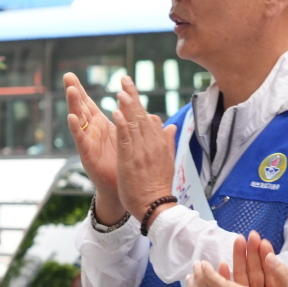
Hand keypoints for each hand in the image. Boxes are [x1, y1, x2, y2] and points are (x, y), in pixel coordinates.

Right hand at [64, 74, 120, 218]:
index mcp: (101, 126)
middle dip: (74, 92)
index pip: (89, 104)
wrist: (125, 188)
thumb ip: (128, 120)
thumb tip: (134, 103)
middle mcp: (92, 133)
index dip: (82, 90)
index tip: (73, 74)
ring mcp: (88, 143)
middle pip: (80, 108)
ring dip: (74, 105)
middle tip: (67, 76)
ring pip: (79, 120)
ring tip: (71, 89)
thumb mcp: (127, 136)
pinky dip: (76, 128)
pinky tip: (71, 117)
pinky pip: (81, 140)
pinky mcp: (88, 155)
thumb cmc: (124, 163)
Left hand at [111, 78, 176, 227]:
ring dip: (127, 106)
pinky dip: (122, 126)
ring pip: (134, 125)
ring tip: (120, 90)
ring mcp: (141, 152)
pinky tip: (116, 113)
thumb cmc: (159, 187)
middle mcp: (151, 145)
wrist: (156, 207)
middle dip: (133, 96)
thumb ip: (168, 142)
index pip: (149, 119)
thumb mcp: (167, 161)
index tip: (130, 90)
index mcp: (159, 144)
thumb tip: (171, 126)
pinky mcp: (131, 161)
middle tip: (125, 79)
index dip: (139, 104)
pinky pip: (126, 140)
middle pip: (141, 116)